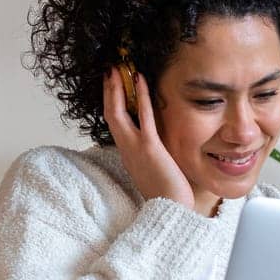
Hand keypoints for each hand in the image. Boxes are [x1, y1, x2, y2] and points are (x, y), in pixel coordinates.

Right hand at [102, 66, 194, 210]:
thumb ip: (148, 156)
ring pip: (118, 113)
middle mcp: (126, 149)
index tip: (112, 87)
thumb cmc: (166, 194)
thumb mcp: (152, 171)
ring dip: (117, 89)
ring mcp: (135, 147)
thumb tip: (152, 145)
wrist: (170, 210)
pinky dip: (141, 97)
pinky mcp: (150, 147)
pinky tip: (140, 80)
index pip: (115, 124)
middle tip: (110, 70)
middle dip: (109, 91)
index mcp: (127, 154)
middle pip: (110, 114)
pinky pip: (143, 117)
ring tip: (118, 69)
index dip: (111, 103)